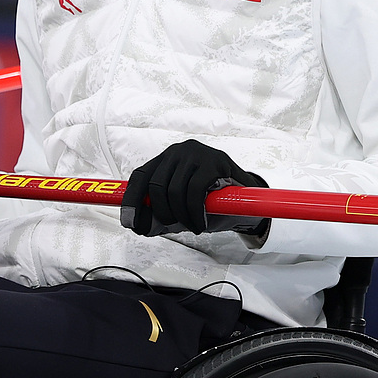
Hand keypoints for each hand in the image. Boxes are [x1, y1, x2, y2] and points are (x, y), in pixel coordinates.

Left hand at [122, 140, 268, 236]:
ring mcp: (197, 154)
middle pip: (155, 185)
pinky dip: (194, 213)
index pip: (140, 176)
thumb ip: (160, 214)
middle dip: (161, 213)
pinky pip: (194, 192)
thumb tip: (138, 226)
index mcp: (165, 160)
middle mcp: (178, 151)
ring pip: (174, 191)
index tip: (130, 222)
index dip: (132, 200)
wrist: (246, 198)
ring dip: (181, 216)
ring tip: (192, 226)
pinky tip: (199, 222)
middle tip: (173, 225)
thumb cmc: (209, 202)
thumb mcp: (180, 208)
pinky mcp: (215, 161)